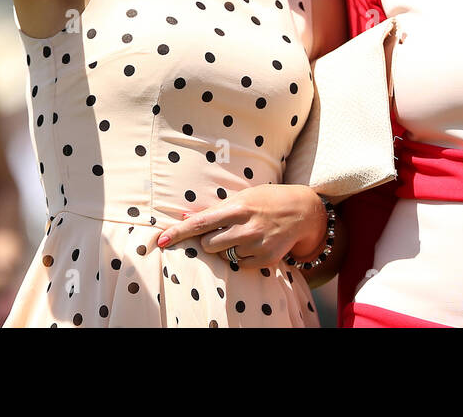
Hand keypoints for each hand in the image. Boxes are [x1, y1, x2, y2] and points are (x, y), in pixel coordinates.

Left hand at [154, 184, 324, 268]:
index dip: (179, 232)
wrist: (301, 211)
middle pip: (208, 244)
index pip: (200, 223)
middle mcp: (246, 227)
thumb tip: (185, 216)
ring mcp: (257, 244)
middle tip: (225, 230)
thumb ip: (214, 210)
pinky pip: (240, 264)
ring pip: (224, 256)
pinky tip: (255, 243)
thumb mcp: (242, 198)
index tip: (161, 240)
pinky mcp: (266, 259)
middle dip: (210, 240)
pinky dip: (242, 256)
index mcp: (237, 208)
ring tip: (243, 235)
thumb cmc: (265, 201)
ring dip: (227, 248)